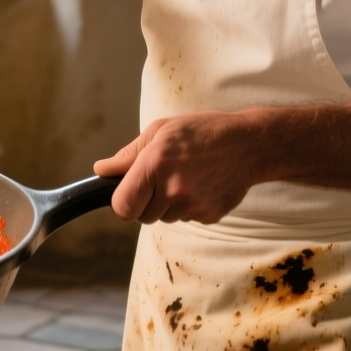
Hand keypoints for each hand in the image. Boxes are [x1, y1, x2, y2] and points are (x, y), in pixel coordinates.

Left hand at [92, 113, 263, 223]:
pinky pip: (187, 219)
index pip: (122, 207)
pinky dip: (190, 207)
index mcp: (155, 164)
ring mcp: (193, 205)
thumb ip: (129, 154)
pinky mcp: (210, 216)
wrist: (249, 144)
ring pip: (165, 218)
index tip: (129, 195)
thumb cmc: (202, 132)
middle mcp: (173, 188)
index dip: (123, 203)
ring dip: (169, 204)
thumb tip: (102, 170)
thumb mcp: (161, 131)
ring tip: (187, 177)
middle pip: (142, 216)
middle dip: (147, 202)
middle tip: (164, 179)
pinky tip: (202, 184)